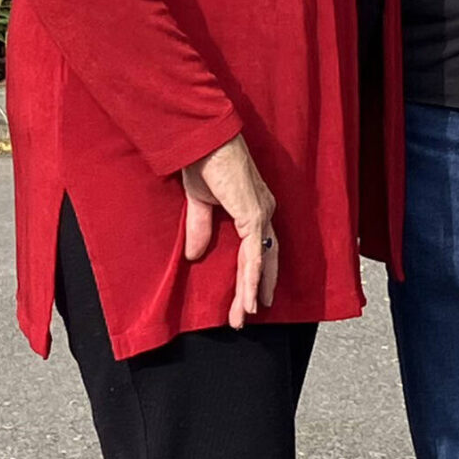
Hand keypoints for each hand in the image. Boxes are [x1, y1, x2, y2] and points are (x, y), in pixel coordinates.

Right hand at [181, 134, 279, 324]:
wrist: (203, 141)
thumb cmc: (204, 162)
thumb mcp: (200, 202)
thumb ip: (201, 228)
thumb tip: (194, 255)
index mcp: (254, 207)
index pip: (258, 248)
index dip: (256, 273)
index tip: (252, 296)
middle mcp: (264, 211)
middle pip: (264, 259)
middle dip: (258, 289)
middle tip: (249, 314)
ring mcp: (262, 213)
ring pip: (259, 262)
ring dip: (252, 291)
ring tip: (244, 316)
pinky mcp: (254, 215)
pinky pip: (253, 255)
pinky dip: (252, 278)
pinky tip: (249, 299)